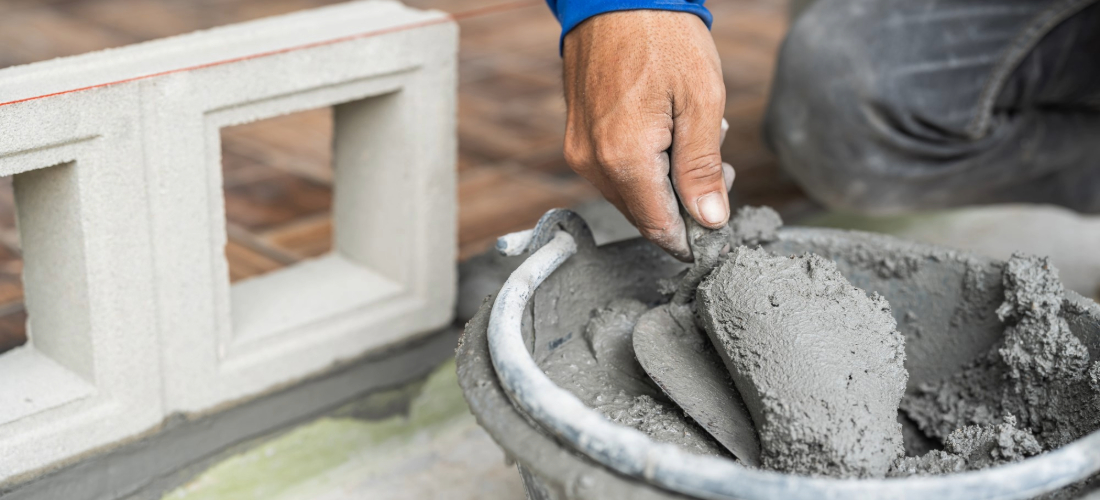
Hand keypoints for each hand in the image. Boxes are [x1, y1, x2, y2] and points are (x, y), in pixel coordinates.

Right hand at [562, 10, 731, 260]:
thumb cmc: (662, 36)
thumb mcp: (702, 101)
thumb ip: (702, 167)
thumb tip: (710, 219)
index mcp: (625, 159)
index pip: (659, 226)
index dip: (691, 236)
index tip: (716, 229)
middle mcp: (593, 163)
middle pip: (644, 213)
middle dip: (683, 202)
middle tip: (718, 166)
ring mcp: (580, 150)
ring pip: (629, 193)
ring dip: (664, 181)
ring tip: (691, 136)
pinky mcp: (576, 137)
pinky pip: (613, 170)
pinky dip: (643, 164)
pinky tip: (665, 129)